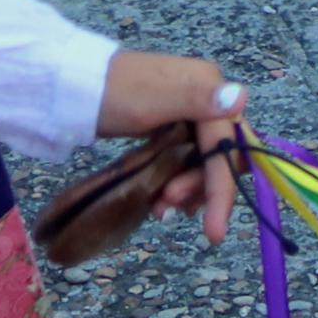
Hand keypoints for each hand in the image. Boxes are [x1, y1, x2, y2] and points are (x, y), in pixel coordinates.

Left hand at [92, 53, 244, 248]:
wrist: (77, 84)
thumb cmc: (115, 93)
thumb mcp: (156, 99)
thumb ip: (199, 99)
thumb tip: (240, 96)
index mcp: (209, 89)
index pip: (228, 146)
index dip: (223, 189)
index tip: (214, 233)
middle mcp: (207, 99)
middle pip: (221, 156)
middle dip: (201, 188)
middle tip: (168, 207)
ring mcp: (190, 113)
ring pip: (204, 161)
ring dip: (188, 189)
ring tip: (159, 208)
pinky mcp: (174, 126)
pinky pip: (187, 159)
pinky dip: (178, 180)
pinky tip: (161, 199)